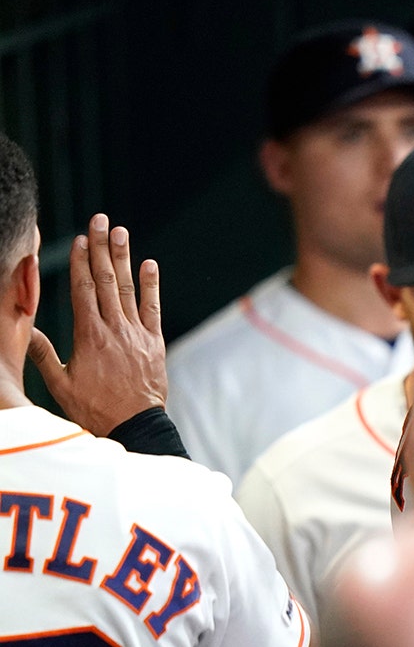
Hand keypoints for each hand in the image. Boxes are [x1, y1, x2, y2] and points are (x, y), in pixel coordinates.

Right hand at [27, 213, 165, 435]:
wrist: (134, 424)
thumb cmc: (93, 408)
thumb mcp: (60, 385)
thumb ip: (43, 355)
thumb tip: (25, 329)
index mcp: (89, 337)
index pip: (83, 291)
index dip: (82, 262)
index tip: (80, 240)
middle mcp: (114, 329)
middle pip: (105, 281)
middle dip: (101, 248)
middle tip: (100, 221)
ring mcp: (136, 333)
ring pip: (128, 288)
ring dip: (124, 258)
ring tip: (120, 232)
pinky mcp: (154, 341)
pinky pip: (153, 307)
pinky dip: (151, 285)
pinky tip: (149, 264)